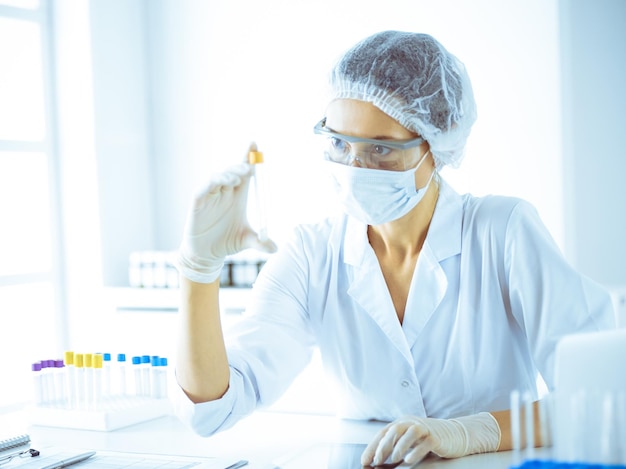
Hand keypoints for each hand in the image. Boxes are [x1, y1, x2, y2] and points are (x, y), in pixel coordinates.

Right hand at [178, 145, 276, 282]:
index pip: (244, 171)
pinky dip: (211, 184)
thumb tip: (276, 249)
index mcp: (238, 196)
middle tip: (249, 168)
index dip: (248, 157)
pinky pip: (203, 189)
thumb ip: (260, 242)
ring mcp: (210, 196)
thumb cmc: (226, 243)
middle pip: (233, 171)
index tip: (255, 144)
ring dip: (228, 175)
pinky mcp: (197, 203)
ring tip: (237, 179)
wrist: (206, 255)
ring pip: (218, 177)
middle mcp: (224, 192)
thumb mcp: (246, 241)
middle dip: (240, 166)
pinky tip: (220, 184)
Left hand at [361, 412, 500, 465]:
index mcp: (402, 423)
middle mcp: (411, 423)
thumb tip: (378, 459)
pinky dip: (416, 451)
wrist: (456, 434)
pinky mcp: (436, 436)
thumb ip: (397, 445)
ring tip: (393, 459)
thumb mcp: (411, 440)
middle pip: (394, 430)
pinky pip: (424, 442)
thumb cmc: (430, 438)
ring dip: (399, 446)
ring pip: (409, 433)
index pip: (383, 433)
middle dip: (383, 447)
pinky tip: (409, 459)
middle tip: (376, 461)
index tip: (365, 461)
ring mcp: (424, 428)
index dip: (372, 447)